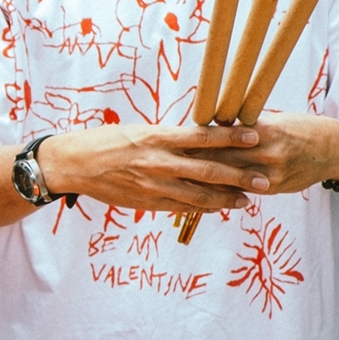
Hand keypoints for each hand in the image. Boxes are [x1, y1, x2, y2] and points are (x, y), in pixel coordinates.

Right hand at [37, 122, 265, 213]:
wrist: (74, 164)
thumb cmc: (106, 142)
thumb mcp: (139, 132)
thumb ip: (169, 139)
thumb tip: (200, 139)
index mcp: (157, 137)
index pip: (203, 137)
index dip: (231, 138)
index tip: (255, 136)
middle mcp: (158, 161)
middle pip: (208, 170)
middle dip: (239, 176)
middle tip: (264, 179)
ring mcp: (153, 184)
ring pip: (199, 194)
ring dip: (226, 198)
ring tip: (247, 199)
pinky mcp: (147, 202)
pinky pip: (182, 207)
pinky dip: (203, 208)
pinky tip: (218, 207)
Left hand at [188, 110, 338, 195]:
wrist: (333, 149)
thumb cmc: (298, 128)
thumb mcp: (271, 120)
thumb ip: (242, 126)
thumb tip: (210, 124)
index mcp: (263, 131)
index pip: (223, 137)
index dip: (197, 141)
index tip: (174, 143)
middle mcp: (267, 153)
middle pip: (223, 160)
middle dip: (195, 162)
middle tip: (168, 164)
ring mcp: (272, 174)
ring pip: (231, 179)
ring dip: (207, 181)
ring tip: (180, 181)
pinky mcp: (276, 188)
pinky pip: (244, 191)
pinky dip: (226, 192)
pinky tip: (206, 194)